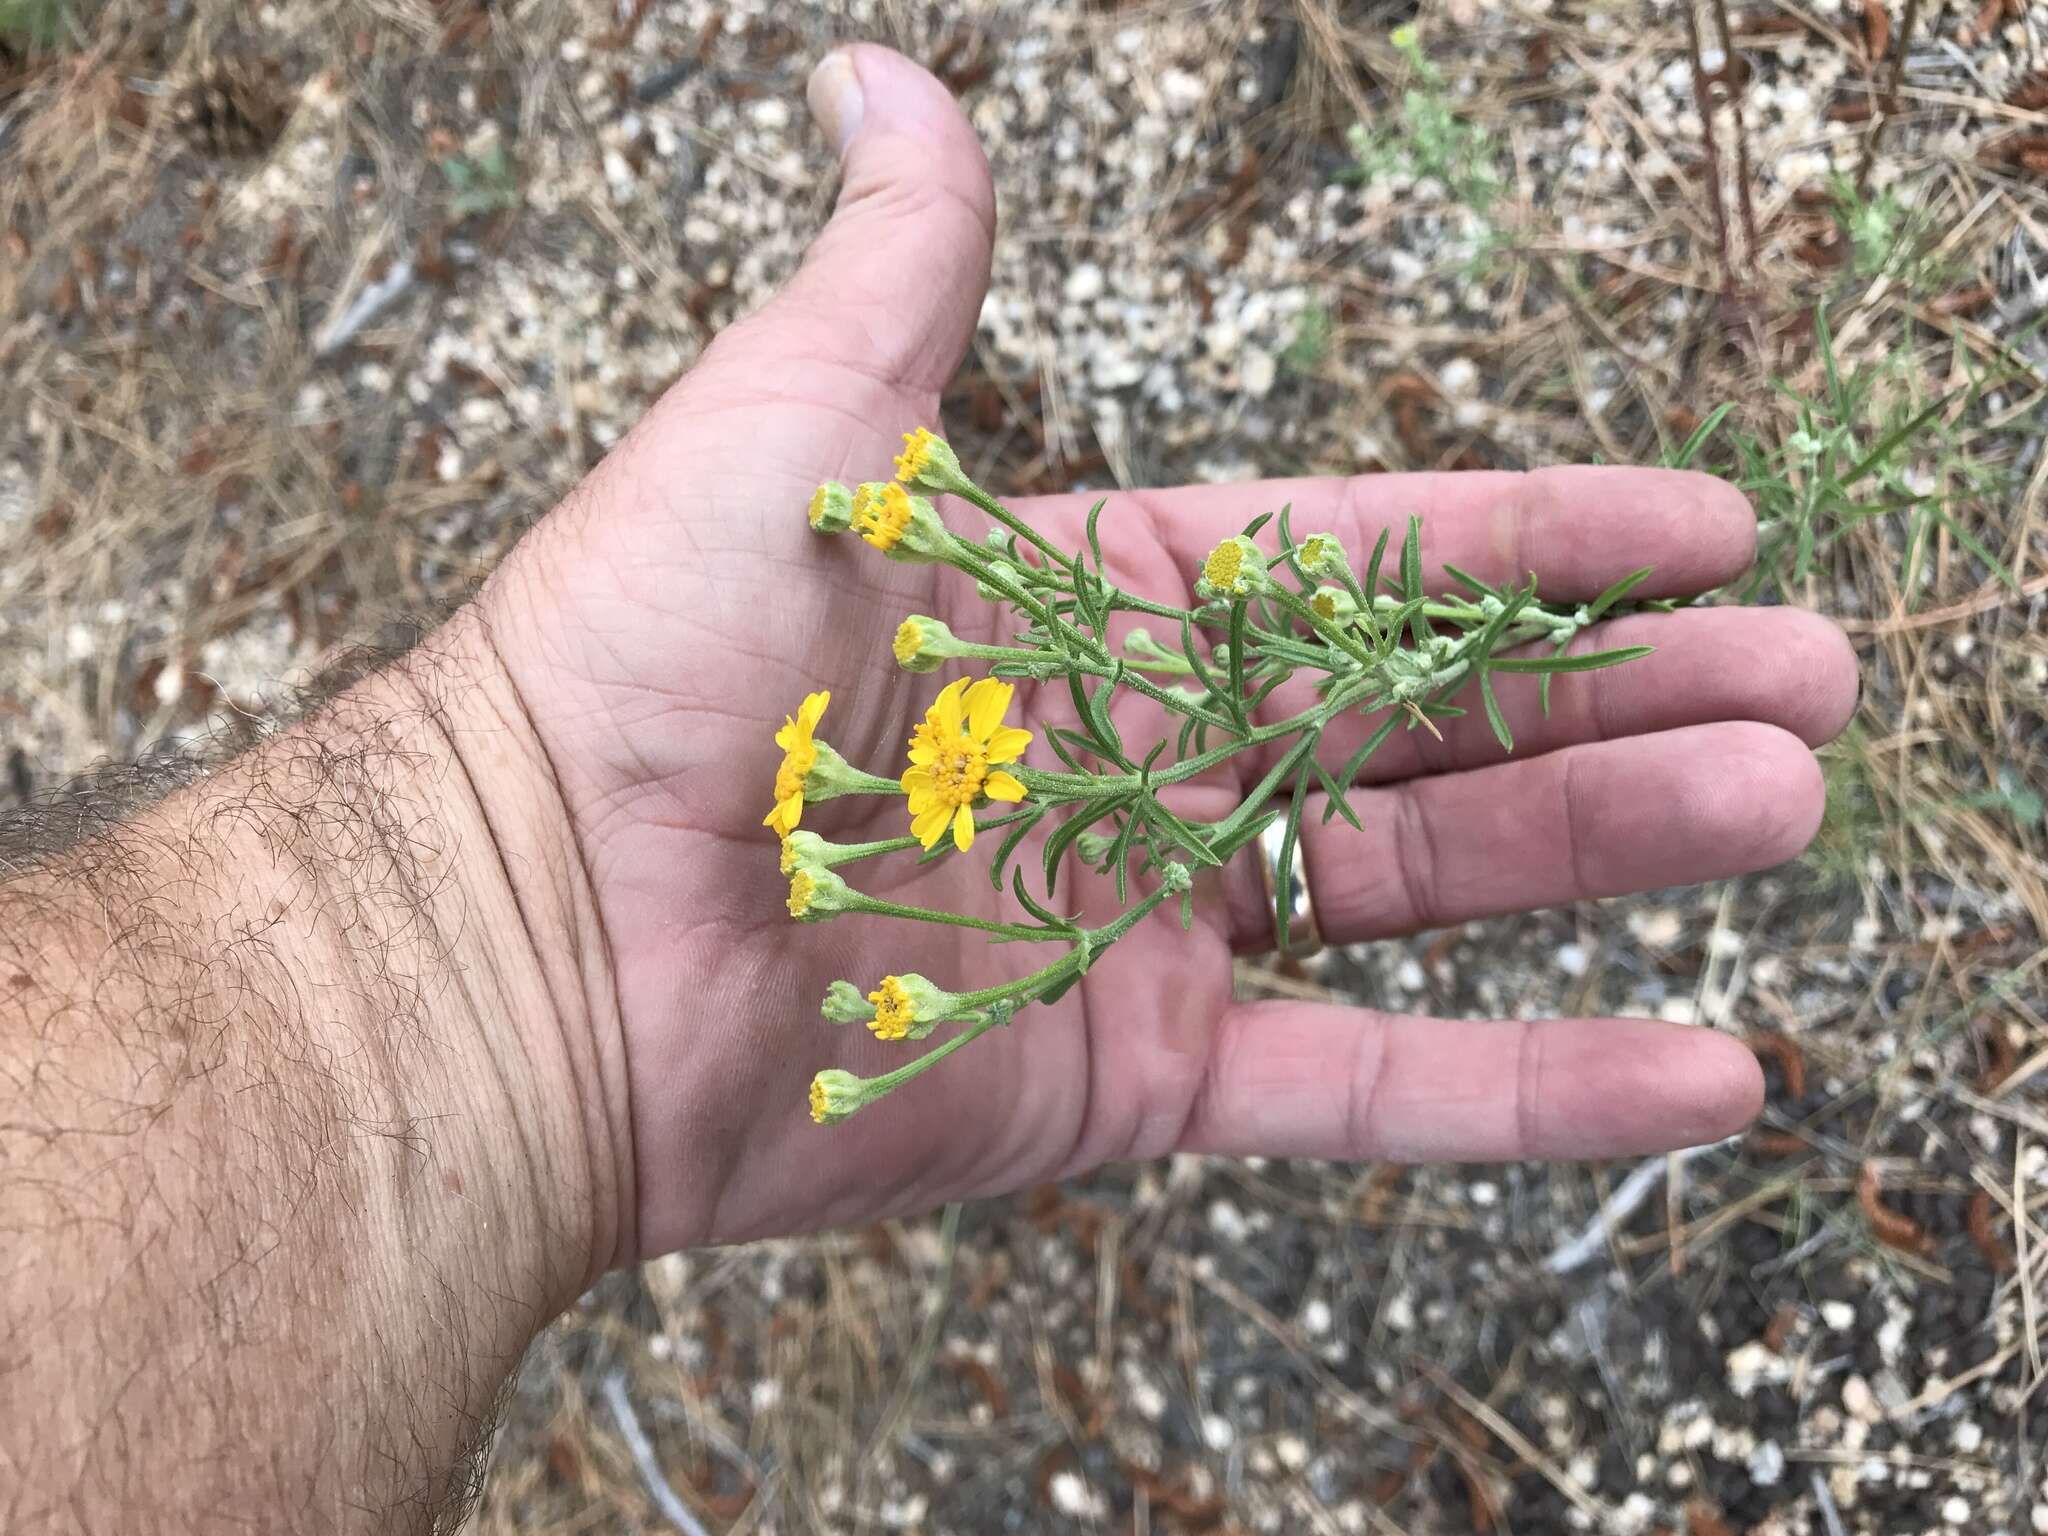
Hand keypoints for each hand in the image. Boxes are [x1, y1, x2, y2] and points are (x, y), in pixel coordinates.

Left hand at [466, 46, 1856, 1261]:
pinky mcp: (1134, 1079)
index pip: (1366, 558)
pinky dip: (1534, 1086)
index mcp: (1095, 605)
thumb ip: (894, 267)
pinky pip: (1370, 1085)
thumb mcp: (789, 428)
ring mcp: (1149, 926)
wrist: (533, 940)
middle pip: (1432, 723)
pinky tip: (1703, 1066)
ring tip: (1789, 801)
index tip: (1702, 525)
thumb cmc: (638, 666)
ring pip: (1430, 888)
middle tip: (1811, 673)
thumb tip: (876, 78)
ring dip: (1614, 849)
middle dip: (1626, 691)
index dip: (1536, 540)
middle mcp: (1142, 761)